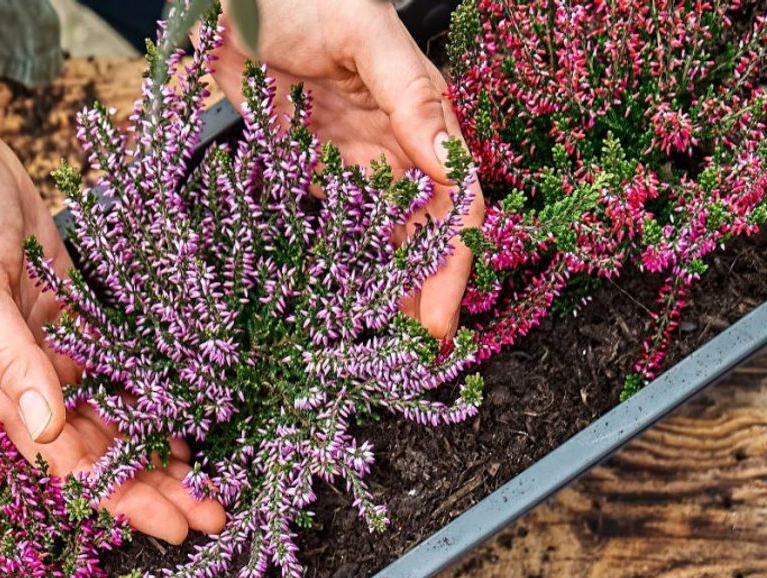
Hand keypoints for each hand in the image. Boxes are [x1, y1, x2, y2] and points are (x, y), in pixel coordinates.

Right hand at [0, 113, 225, 543]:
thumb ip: (10, 359)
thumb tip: (47, 429)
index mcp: (3, 390)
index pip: (70, 463)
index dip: (122, 498)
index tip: (172, 525)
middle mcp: (34, 385)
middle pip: (103, 455)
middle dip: (156, 490)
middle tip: (214, 515)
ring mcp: (59, 356)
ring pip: (118, 424)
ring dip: (162, 458)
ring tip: (212, 485)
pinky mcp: (79, 325)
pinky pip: (122, 377)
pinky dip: (154, 405)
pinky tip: (190, 426)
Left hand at [210, 0, 485, 337]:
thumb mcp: (368, 36)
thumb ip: (410, 97)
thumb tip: (448, 160)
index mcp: (425, 118)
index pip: (456, 203)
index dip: (453, 264)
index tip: (441, 318)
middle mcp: (398, 146)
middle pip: (425, 233)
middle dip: (427, 292)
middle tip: (417, 352)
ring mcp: (354, 159)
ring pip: (384, 237)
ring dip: (390, 287)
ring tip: (387, 343)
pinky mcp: (310, 165)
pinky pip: (335, 224)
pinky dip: (343, 263)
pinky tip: (340, 300)